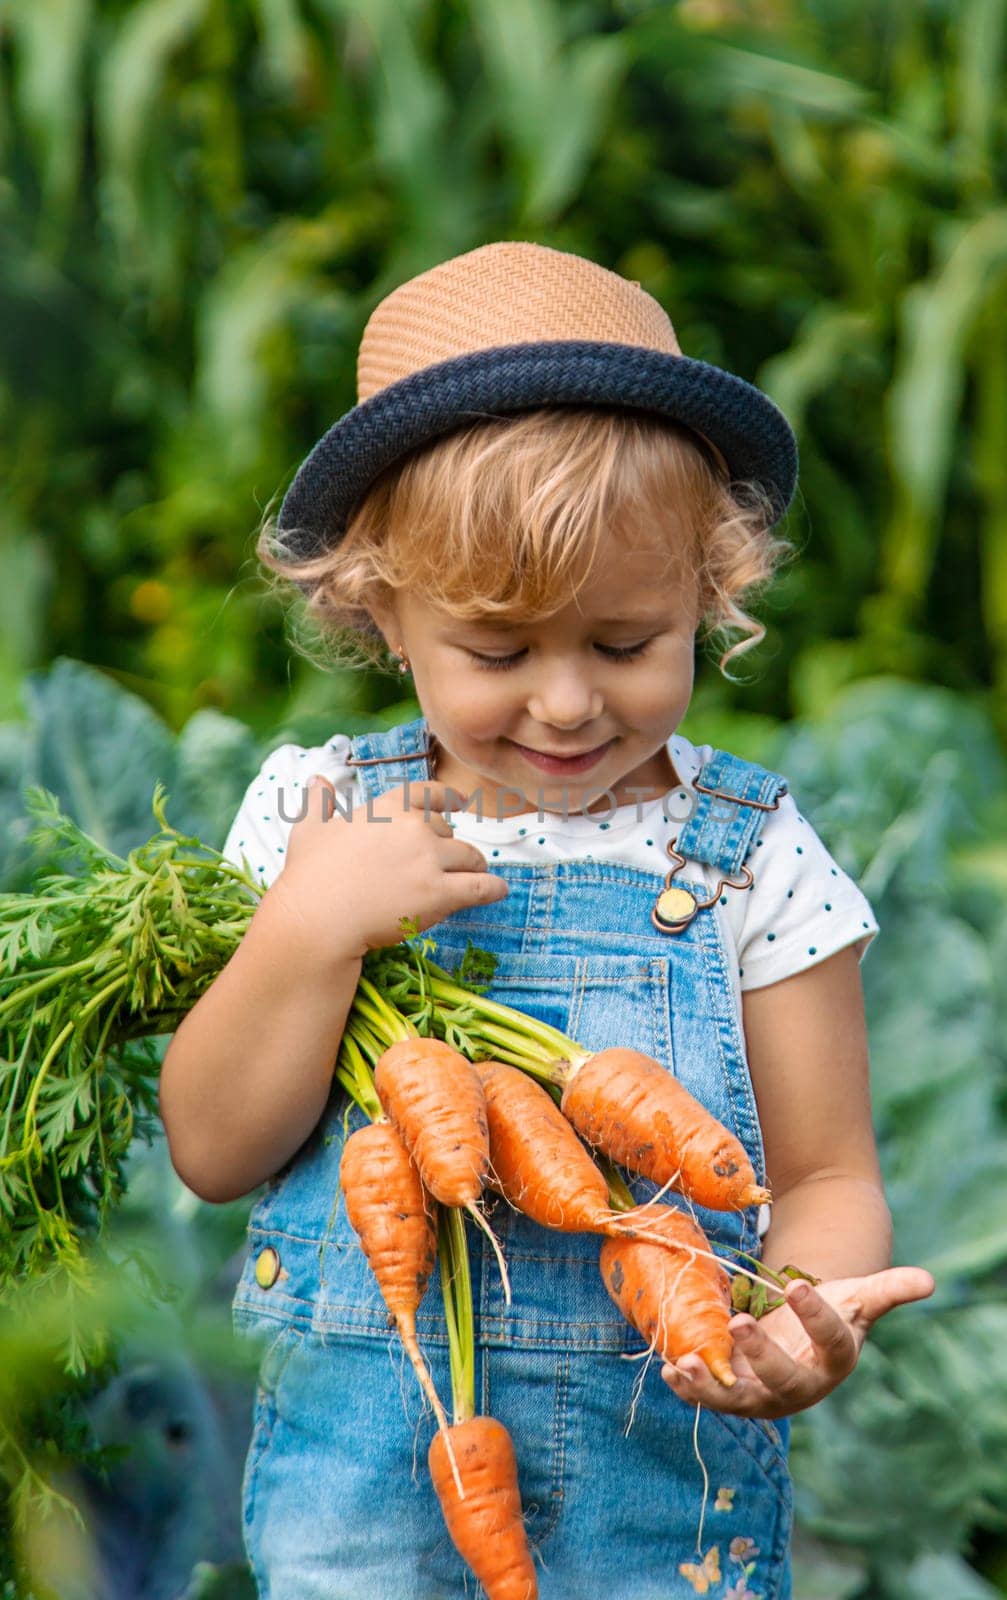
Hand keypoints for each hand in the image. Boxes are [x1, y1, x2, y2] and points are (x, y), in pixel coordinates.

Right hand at [267, 774, 508, 962]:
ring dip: (474, 867)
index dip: (449, 798)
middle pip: (449, 831)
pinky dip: (493, 889)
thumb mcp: (309, 829)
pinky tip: (499, 891)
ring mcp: (430, 860)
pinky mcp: (440, 894)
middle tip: (446, 863)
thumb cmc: (309, 875)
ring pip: (470, 858)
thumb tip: (317, 779)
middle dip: (450, 846)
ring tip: (476, 877)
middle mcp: (414, 827)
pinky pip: (481, 887)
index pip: (429, 794)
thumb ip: (317, 802)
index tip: (460, 802)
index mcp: (387, 807)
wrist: (317, 919)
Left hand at [661, 1266, 934, 1419]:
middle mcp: (800, 1385)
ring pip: (737, 1399)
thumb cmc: (832, 1310)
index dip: (817, 1316)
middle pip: (782, 1380)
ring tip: (684, 1363)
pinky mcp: (732, 1393)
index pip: (831, 1341)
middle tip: (739, 1323)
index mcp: (834, 1358)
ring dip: (710, 1386)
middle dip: (761, 1356)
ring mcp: (763, 1394)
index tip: (799, 1286)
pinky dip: (688, 1387)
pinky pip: (709, 1396)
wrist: (800, 1333)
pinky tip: (669, 1368)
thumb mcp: (859, 1295)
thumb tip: (929, 1281)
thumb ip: (889, 1289)